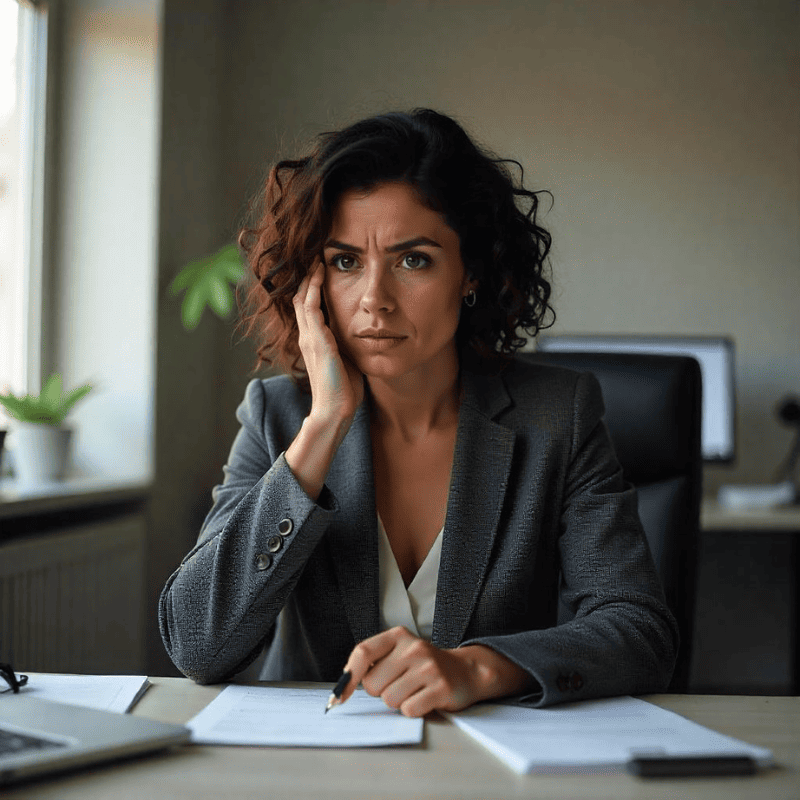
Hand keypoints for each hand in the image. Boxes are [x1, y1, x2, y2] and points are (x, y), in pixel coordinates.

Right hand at [293, 261, 363, 423]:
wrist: (336, 409)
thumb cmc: (344, 390)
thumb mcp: (346, 360)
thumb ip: (347, 346)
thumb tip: (362, 335)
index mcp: (313, 342)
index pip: (308, 308)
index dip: (311, 289)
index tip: (321, 271)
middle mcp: (307, 337)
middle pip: (300, 298)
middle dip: (306, 278)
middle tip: (315, 257)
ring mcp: (309, 337)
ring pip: (302, 298)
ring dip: (308, 277)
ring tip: (316, 258)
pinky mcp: (316, 340)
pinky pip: (310, 306)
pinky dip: (312, 287)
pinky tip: (318, 273)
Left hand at [339, 627, 532, 717]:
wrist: (466, 671)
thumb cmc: (424, 666)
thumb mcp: (400, 653)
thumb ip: (374, 662)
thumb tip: (342, 686)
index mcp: (398, 635)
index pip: (363, 652)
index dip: (347, 677)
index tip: (338, 697)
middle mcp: (413, 647)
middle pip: (373, 685)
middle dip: (381, 692)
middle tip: (400, 685)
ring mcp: (428, 667)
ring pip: (389, 700)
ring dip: (398, 702)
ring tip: (414, 691)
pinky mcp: (440, 687)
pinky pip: (409, 710)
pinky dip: (413, 711)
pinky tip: (424, 699)